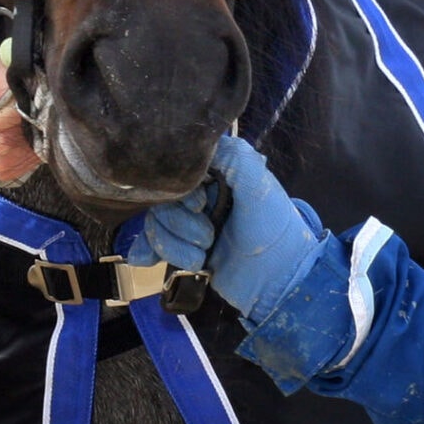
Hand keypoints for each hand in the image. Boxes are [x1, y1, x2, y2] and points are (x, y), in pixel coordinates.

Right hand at [135, 136, 325, 323]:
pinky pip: (153, 245)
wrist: (278, 281)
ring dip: (174, 245)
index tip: (201, 206)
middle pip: (162, 201)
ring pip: (156, 225)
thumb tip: (203, 142)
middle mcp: (202, 197)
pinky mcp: (185, 250)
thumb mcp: (259, 186)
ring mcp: (191, 225)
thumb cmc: (273, 229)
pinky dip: (147, 252)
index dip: (182, 191)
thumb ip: (234, 157)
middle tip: (209, 238)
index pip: (179, 173)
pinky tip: (145, 260)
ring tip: (203, 257)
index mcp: (219, 177)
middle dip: (181, 224)